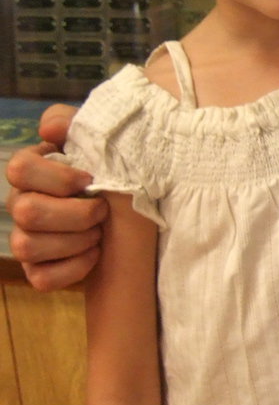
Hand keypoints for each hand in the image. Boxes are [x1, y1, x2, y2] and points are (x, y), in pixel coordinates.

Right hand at [5, 105, 106, 290]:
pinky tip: (95, 254)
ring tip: (100, 233)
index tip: (90, 180)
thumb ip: (76, 125)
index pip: (20, 169)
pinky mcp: (38, 270)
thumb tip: (48, 128)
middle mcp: (21, 204)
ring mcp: (26, 239)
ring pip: (28, 246)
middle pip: (26, 212)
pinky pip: (41, 278)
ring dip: (75, 241)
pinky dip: (74, 268)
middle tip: (103, 211)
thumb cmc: (116, 173)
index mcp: (33, 170)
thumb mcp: (104, 143)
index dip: (58, 178)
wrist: (134, 216)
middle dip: (75, 214)